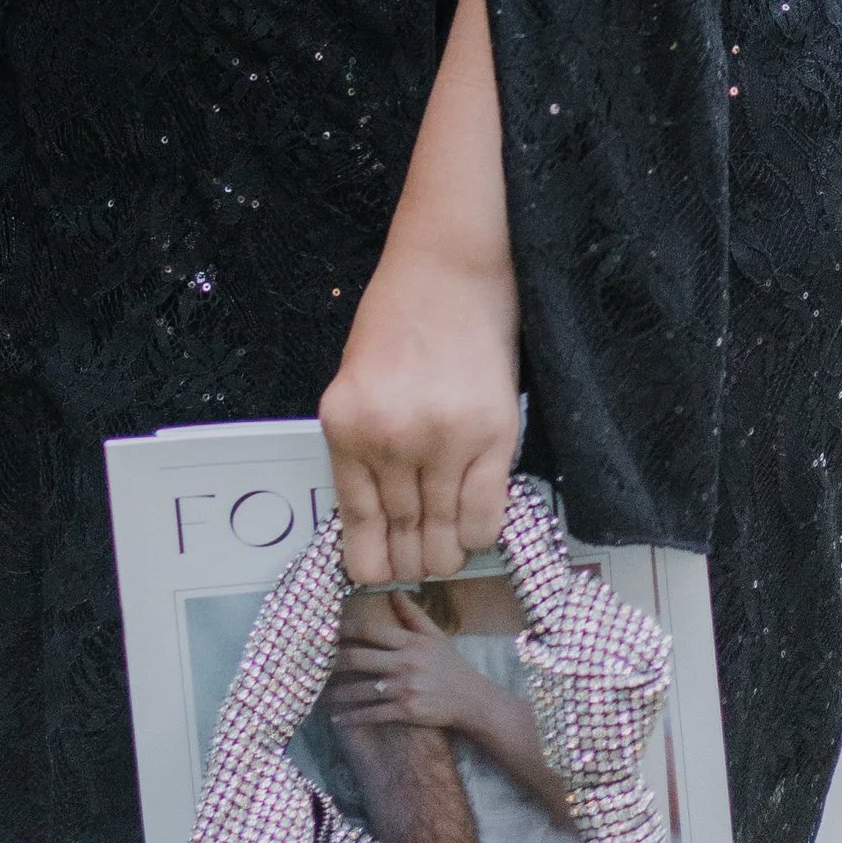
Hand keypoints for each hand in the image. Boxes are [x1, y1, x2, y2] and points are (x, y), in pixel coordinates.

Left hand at [319, 239, 517, 588]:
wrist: (448, 269)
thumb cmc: (396, 320)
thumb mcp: (354, 384)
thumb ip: (361, 448)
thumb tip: (378, 521)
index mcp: (347, 426)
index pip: (358, 523)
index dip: (370, 561)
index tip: (378, 573)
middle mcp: (392, 440)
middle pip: (403, 536)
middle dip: (410, 561)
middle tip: (416, 565)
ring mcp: (446, 441)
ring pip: (445, 537)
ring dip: (445, 554)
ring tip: (445, 553)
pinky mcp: (494, 438)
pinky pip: (486, 517)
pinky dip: (478, 533)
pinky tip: (472, 526)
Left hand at [320, 590, 484, 736]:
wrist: (471, 700)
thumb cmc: (450, 666)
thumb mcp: (435, 636)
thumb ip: (413, 615)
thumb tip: (395, 592)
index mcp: (410, 642)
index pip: (371, 631)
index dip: (346, 629)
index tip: (326, 630)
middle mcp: (405, 663)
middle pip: (359, 658)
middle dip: (332, 661)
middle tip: (313, 661)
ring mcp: (405, 689)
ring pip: (361, 689)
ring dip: (337, 693)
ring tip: (319, 693)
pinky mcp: (407, 711)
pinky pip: (373, 714)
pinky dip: (353, 717)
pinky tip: (337, 719)